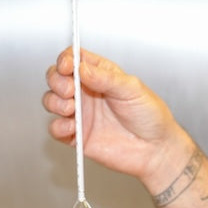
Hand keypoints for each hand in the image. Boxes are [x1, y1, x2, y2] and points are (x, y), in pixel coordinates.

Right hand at [43, 47, 193, 189]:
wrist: (155, 149)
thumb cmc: (150, 117)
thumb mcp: (132, 89)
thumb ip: (105, 78)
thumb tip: (82, 68)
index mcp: (100, 75)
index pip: (73, 58)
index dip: (65, 59)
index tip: (68, 66)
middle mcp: (86, 92)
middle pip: (57, 78)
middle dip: (57, 81)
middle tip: (70, 90)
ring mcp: (81, 114)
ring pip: (51, 101)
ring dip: (55, 102)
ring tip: (71, 108)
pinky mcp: (77, 136)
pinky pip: (56, 129)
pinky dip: (58, 127)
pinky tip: (72, 127)